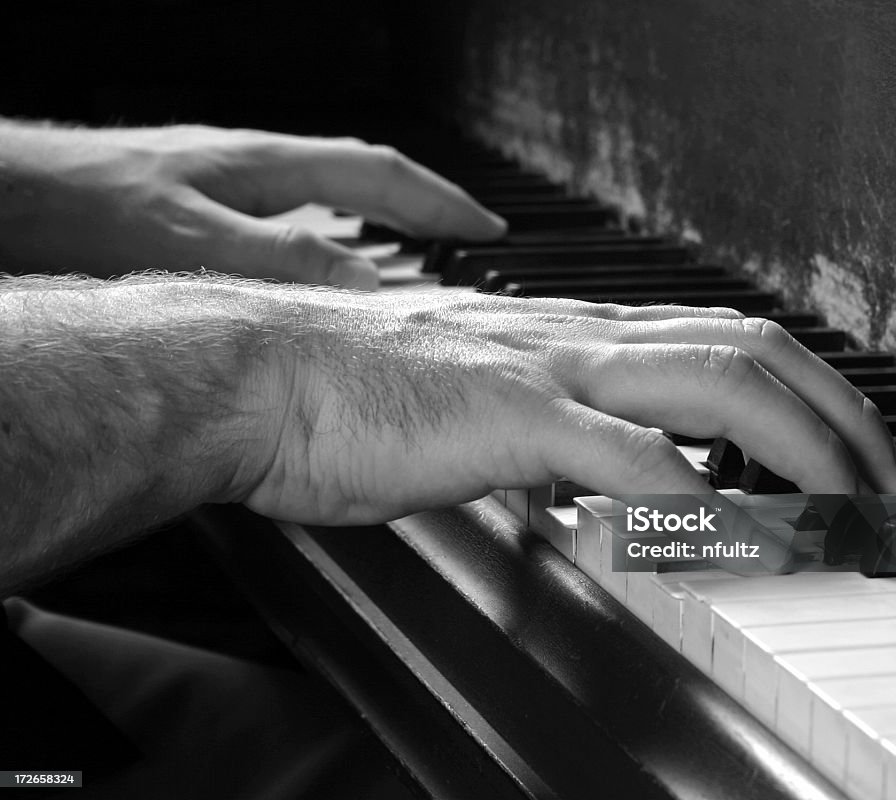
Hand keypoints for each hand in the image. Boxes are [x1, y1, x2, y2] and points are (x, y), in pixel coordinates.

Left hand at [0, 123, 504, 287]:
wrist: (19, 203)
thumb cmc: (89, 211)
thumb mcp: (198, 241)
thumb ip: (285, 260)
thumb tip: (369, 287)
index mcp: (270, 168)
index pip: (382, 176)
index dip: (442, 206)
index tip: (488, 230)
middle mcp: (261, 175)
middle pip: (369, 183)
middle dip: (427, 213)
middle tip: (472, 243)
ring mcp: (239, 195)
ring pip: (334, 208)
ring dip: (384, 232)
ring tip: (422, 265)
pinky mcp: (213, 220)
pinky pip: (298, 232)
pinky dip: (334, 253)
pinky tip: (333, 283)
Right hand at [237, 293, 895, 524]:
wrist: (260, 375)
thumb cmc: (349, 393)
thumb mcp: (471, 406)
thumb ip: (543, 433)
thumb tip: (594, 477)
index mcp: (564, 336)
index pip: (715, 340)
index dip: (796, 387)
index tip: (835, 443)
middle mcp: (571, 339)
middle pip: (747, 352)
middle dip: (834, 414)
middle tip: (879, 478)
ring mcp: (545, 371)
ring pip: (715, 388)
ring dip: (800, 448)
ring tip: (845, 505)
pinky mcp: (507, 418)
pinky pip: (632, 458)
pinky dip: (700, 501)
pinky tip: (739, 541)